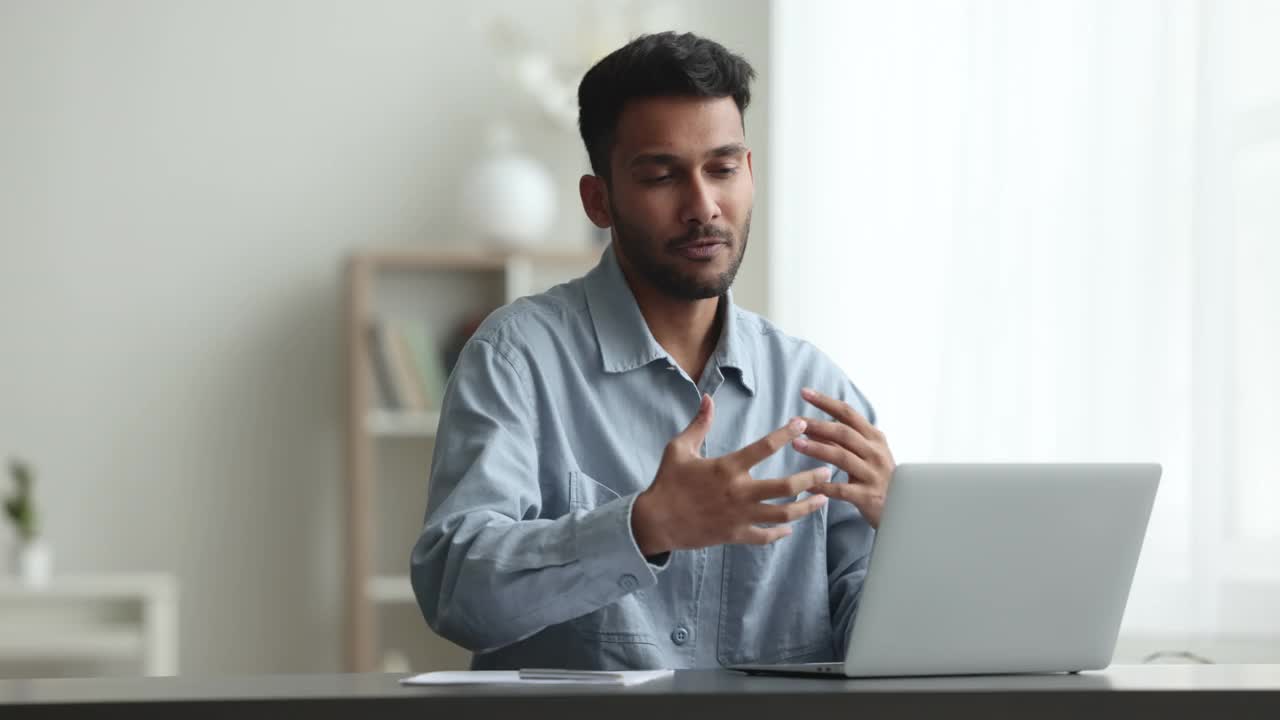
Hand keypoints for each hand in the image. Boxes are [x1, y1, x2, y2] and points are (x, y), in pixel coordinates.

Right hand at [631, 394, 831, 554]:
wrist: (656, 521)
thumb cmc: (667, 482)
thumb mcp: (679, 448)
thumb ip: (699, 424)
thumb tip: (708, 398)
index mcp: (727, 467)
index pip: (763, 447)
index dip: (786, 433)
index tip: (803, 424)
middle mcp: (738, 492)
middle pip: (785, 487)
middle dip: (810, 478)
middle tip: (828, 470)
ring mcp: (739, 516)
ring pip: (782, 514)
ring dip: (806, 507)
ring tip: (823, 499)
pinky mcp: (735, 535)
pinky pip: (765, 536)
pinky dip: (780, 533)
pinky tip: (790, 527)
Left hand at [792, 387, 894, 528]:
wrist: (902, 508)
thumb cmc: (877, 477)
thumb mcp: (865, 454)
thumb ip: (841, 441)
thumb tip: (811, 427)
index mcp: (874, 437)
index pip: (848, 413)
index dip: (826, 402)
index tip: (804, 392)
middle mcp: (875, 452)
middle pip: (844, 433)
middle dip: (817, 425)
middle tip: (794, 421)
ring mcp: (873, 474)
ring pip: (842, 457)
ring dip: (817, 449)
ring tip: (795, 444)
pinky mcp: (868, 496)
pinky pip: (841, 489)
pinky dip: (823, 485)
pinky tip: (806, 484)